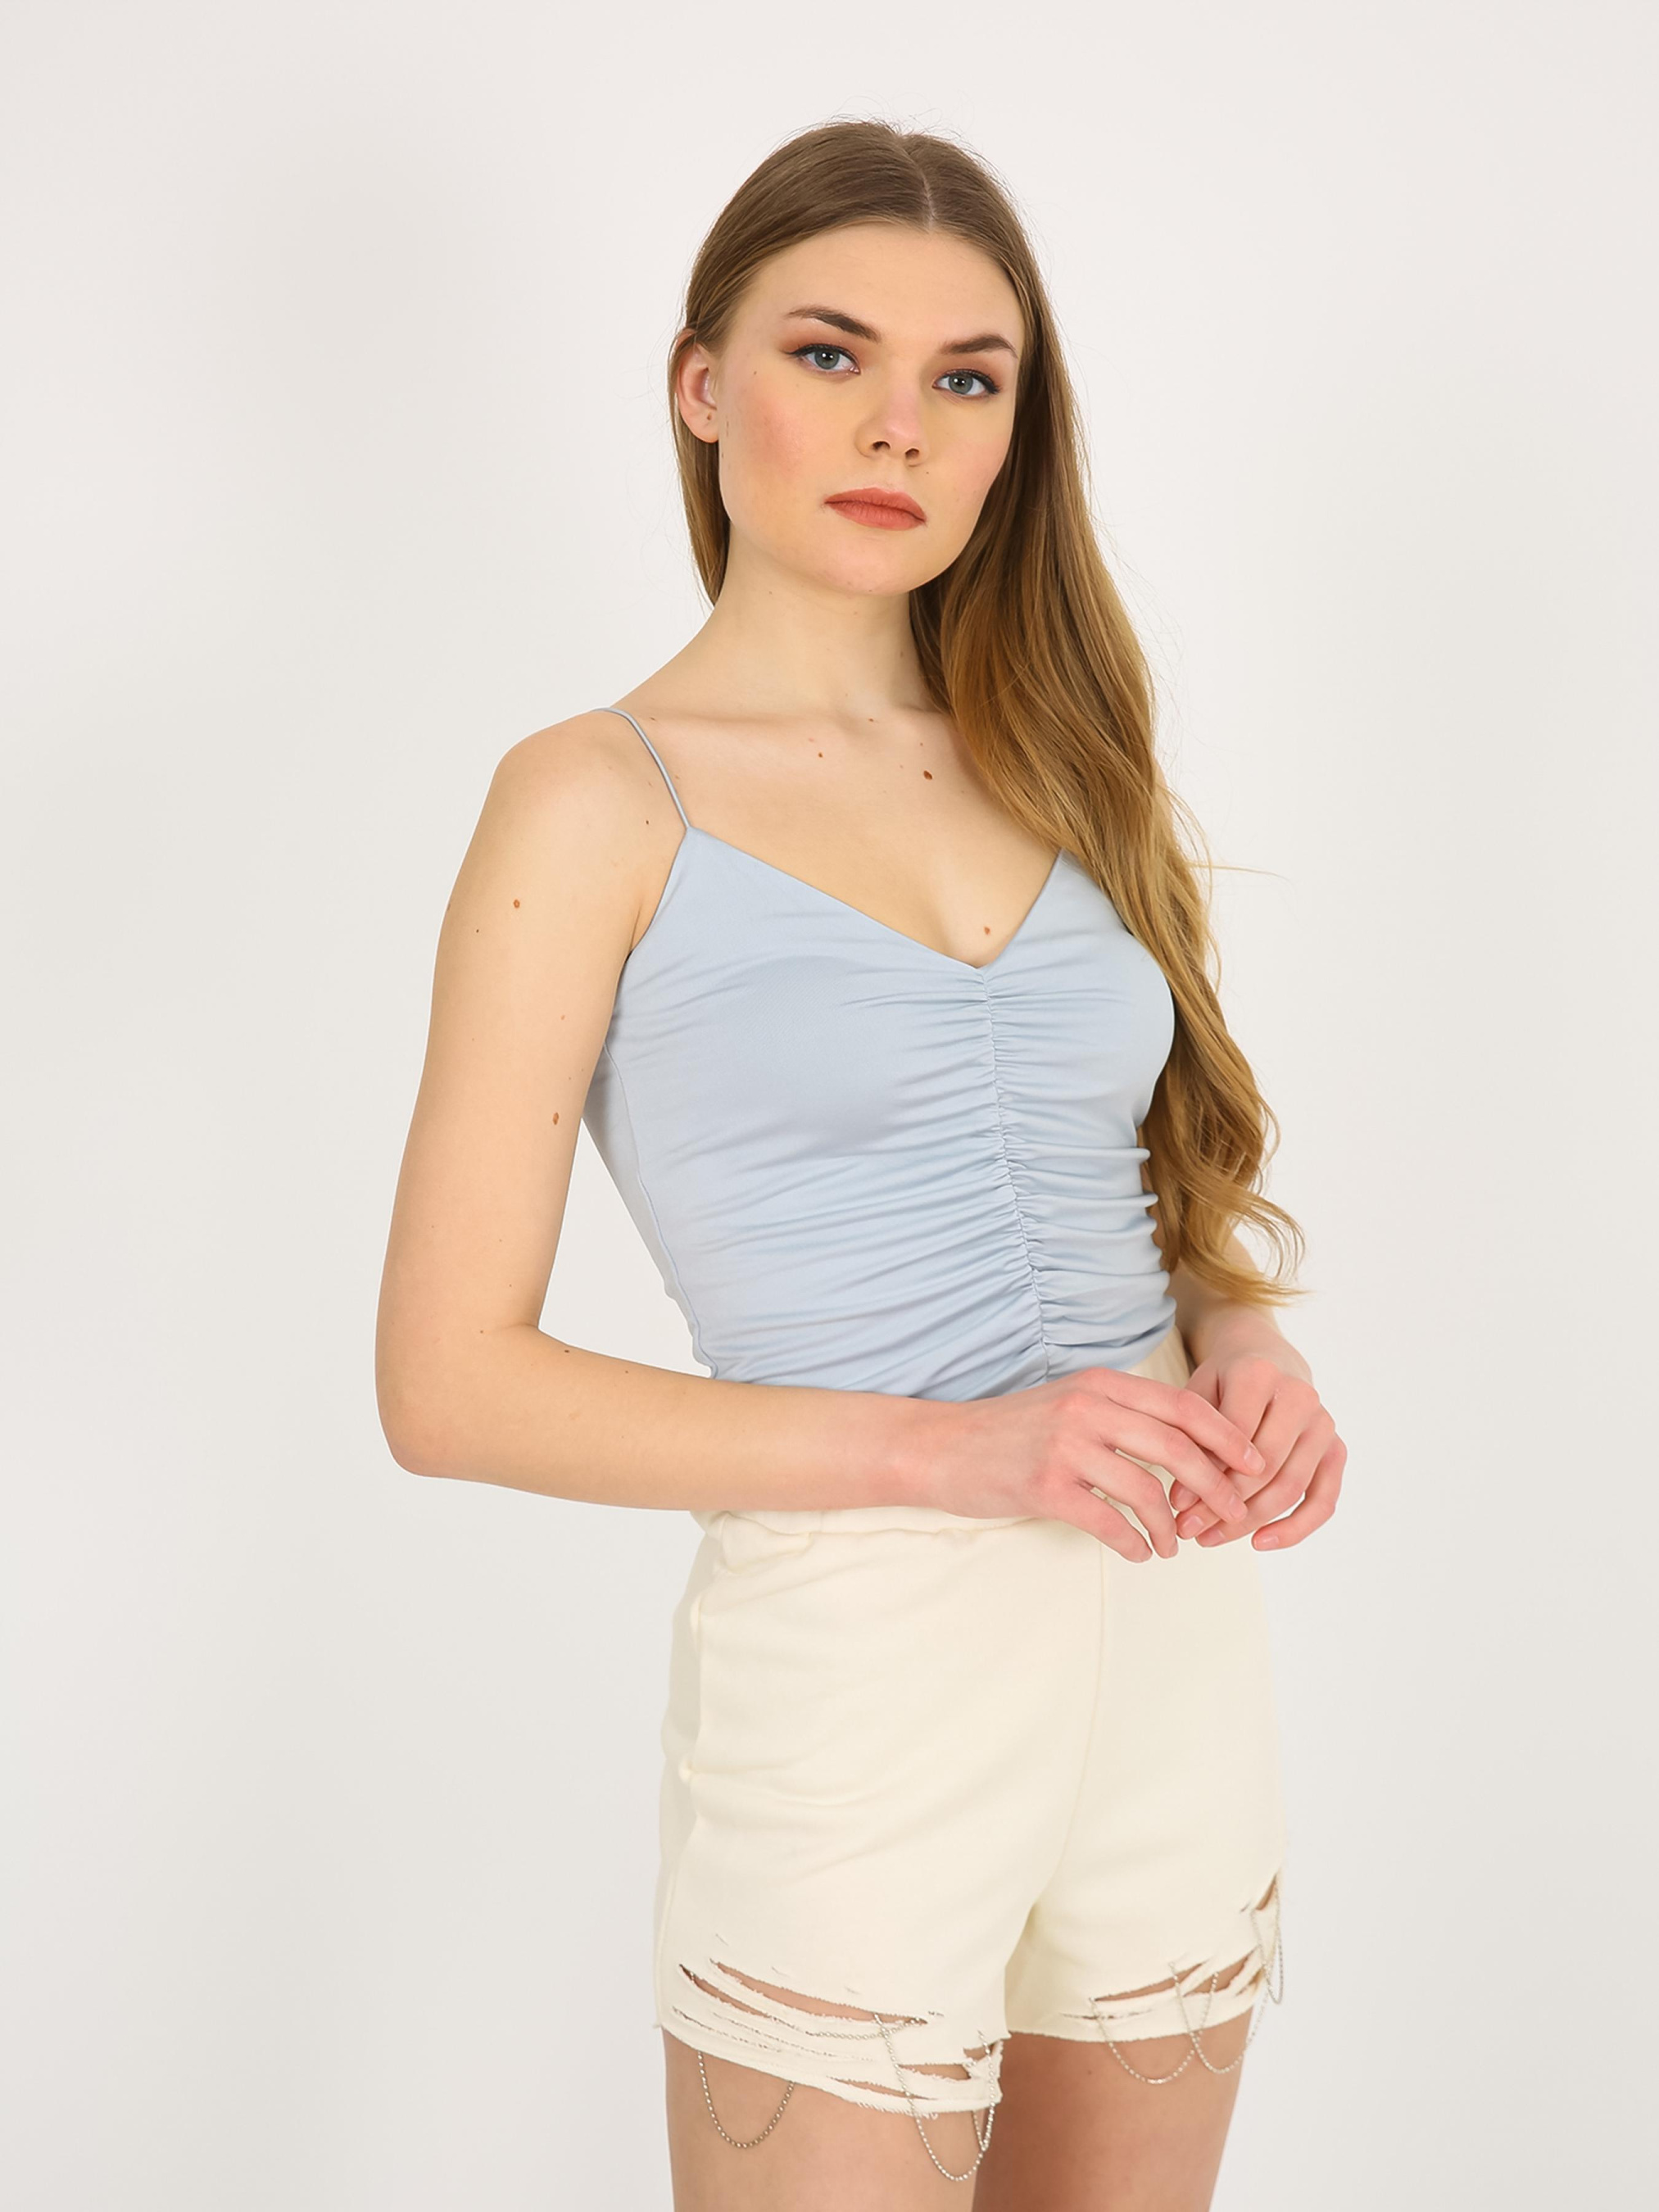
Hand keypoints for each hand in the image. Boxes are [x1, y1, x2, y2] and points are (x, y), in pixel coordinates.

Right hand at [922, 1367, 1266, 1563]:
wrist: (939, 1446)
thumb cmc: (1008, 1431)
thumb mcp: (1067, 1402)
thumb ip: (1119, 1414)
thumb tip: (1183, 1447)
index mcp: (1100, 1383)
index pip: (1182, 1405)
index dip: (1226, 1435)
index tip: (1253, 1463)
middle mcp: (1087, 1407)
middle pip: (1177, 1447)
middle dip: (1217, 1486)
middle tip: (1235, 1513)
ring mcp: (1066, 1446)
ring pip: (1147, 1489)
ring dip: (1173, 1525)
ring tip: (1176, 1545)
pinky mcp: (1045, 1486)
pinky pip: (1109, 1521)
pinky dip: (1134, 1542)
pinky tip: (1141, 1553)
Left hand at [1167, 1333, 1345, 1550]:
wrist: (1266, 1356)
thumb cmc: (1224, 1381)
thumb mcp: (1198, 1393)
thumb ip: (1192, 1439)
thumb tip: (1184, 1501)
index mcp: (1260, 1373)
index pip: (1235, 1436)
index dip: (1205, 1474)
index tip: (1177, 1504)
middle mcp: (1300, 1396)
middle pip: (1265, 1467)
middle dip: (1225, 1505)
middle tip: (1190, 1529)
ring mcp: (1323, 1424)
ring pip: (1290, 1487)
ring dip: (1250, 1522)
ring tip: (1211, 1538)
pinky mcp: (1336, 1449)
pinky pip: (1324, 1499)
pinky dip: (1295, 1528)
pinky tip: (1260, 1542)